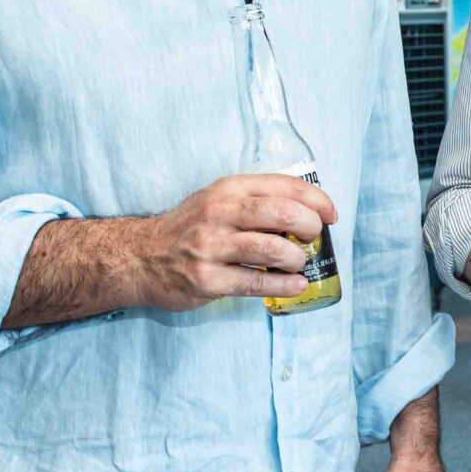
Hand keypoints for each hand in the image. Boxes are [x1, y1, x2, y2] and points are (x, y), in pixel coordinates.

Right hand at [138, 174, 340, 310]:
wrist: (141, 257)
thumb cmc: (188, 229)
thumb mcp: (216, 200)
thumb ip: (254, 201)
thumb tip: (305, 212)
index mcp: (228, 189)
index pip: (284, 186)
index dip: (317, 200)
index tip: (330, 215)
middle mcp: (220, 213)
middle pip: (283, 213)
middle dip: (310, 227)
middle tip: (312, 239)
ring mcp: (212, 247)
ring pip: (273, 248)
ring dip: (297, 259)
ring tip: (299, 264)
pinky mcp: (208, 279)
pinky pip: (256, 281)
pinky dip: (284, 285)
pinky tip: (295, 286)